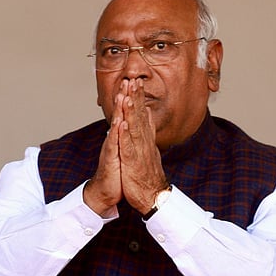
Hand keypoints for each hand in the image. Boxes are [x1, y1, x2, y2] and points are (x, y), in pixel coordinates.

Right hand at [84, 81, 127, 215]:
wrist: (106, 192)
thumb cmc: (117, 173)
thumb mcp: (124, 151)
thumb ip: (126, 137)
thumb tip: (128, 124)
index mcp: (120, 137)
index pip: (125, 114)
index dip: (130, 98)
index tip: (134, 82)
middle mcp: (115, 140)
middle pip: (119, 115)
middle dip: (123, 97)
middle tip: (127, 79)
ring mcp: (112, 148)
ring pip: (115, 126)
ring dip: (118, 111)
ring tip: (122, 95)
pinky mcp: (110, 159)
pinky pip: (113, 144)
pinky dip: (116, 133)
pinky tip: (119, 123)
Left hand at [117, 78, 167, 213]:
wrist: (152, 196)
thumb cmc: (147, 175)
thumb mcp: (148, 150)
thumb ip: (148, 133)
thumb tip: (148, 117)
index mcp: (146, 139)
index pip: (142, 114)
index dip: (139, 98)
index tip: (135, 82)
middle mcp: (144, 142)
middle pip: (140, 116)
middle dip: (136, 97)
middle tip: (133, 80)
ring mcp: (139, 150)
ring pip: (135, 127)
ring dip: (131, 111)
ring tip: (128, 95)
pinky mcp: (133, 161)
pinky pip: (129, 146)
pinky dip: (126, 134)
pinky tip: (122, 123)